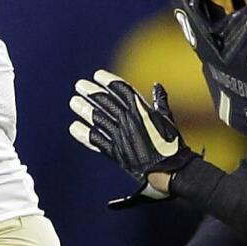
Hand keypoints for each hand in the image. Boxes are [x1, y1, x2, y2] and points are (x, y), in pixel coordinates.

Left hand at [68, 69, 198, 207]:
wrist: (172, 171)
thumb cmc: (173, 146)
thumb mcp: (168, 119)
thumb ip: (161, 102)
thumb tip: (157, 86)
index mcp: (143, 111)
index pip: (122, 90)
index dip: (108, 81)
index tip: (97, 74)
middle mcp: (130, 121)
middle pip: (106, 102)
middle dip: (91, 92)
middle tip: (79, 85)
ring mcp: (121, 136)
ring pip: (98, 119)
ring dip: (84, 110)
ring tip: (74, 102)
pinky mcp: (116, 153)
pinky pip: (96, 140)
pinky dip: (84, 134)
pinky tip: (74, 127)